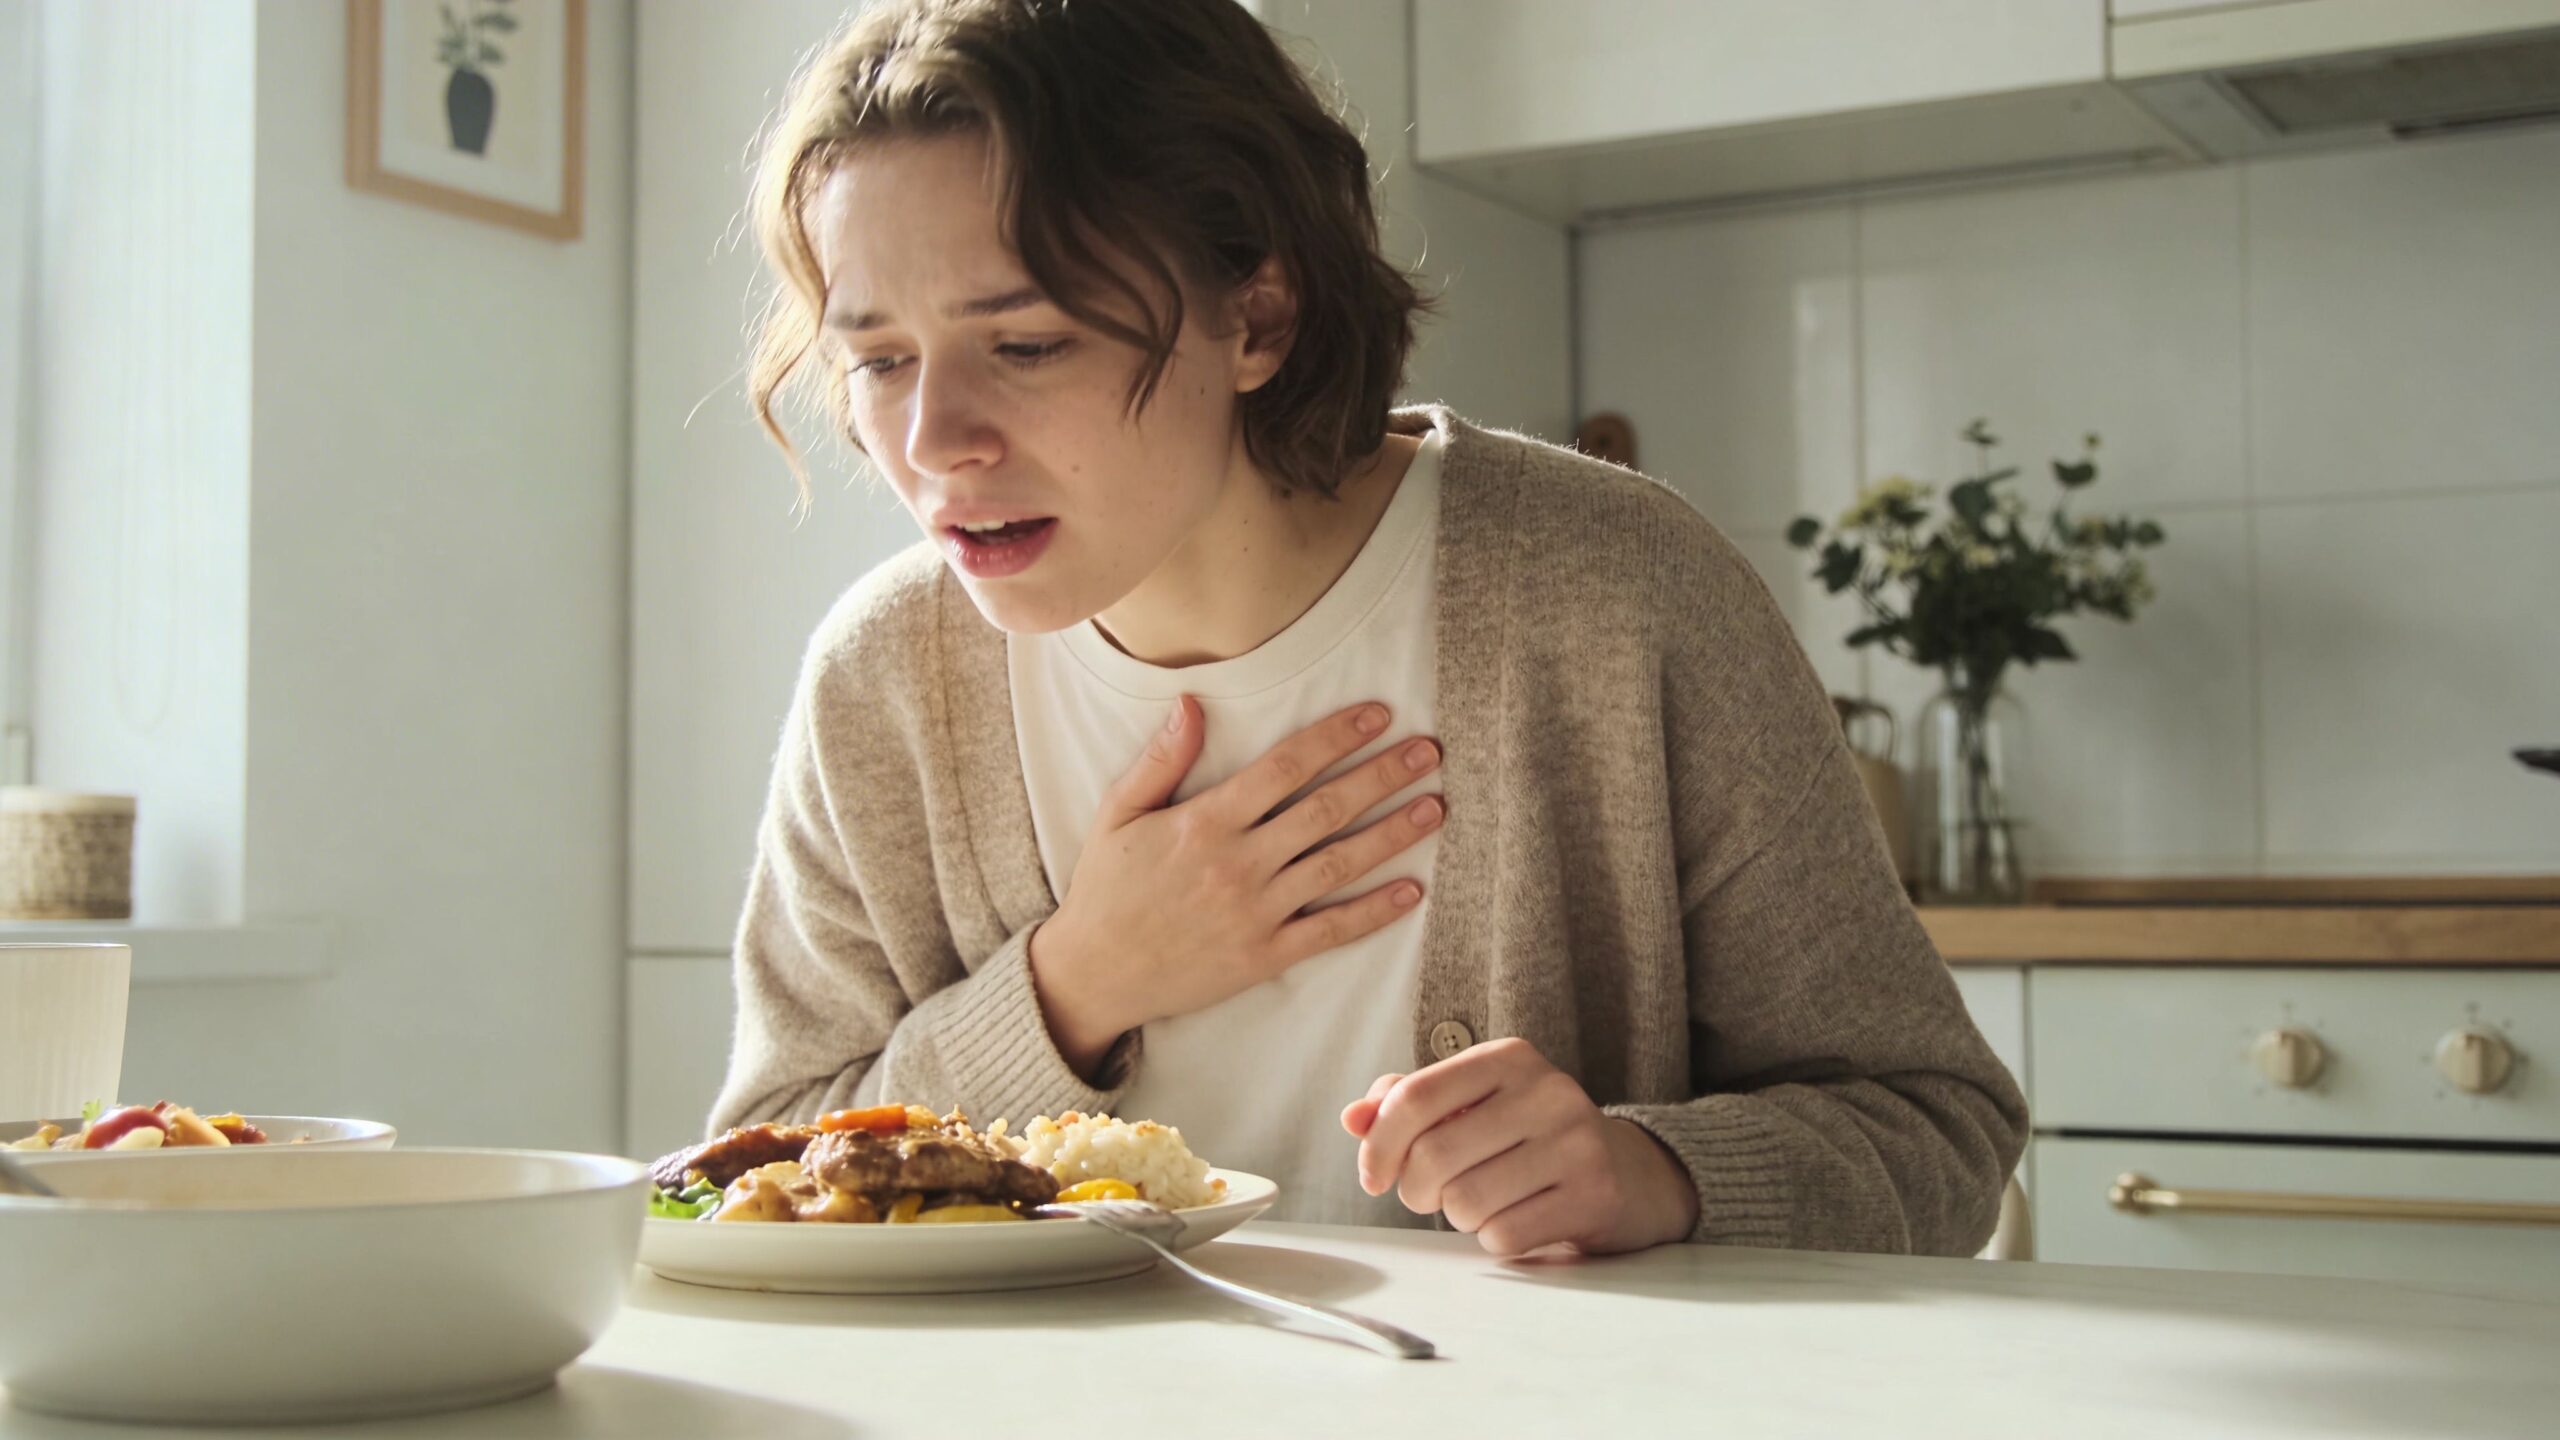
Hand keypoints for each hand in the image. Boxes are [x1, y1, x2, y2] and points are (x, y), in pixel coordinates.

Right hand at [1029, 696, 1443, 1074]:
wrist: (1094, 974)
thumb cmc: (1106, 889)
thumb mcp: (1117, 813)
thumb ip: (1160, 759)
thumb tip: (1191, 702)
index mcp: (1205, 822)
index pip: (1284, 767)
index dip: (1335, 737)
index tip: (1378, 715)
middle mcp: (1238, 864)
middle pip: (1325, 810)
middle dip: (1381, 776)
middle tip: (1428, 751)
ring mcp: (1255, 912)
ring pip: (1337, 865)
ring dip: (1392, 835)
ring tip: (1435, 807)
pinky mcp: (1264, 956)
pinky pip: (1330, 931)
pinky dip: (1373, 912)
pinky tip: (1412, 890)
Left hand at [1341, 1038, 1699, 1257]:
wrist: (1630, 1172)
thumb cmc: (1530, 1137)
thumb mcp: (1474, 1104)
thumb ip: (1408, 1105)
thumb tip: (1353, 1118)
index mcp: (1509, 1058)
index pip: (1415, 1097)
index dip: (1378, 1145)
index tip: (1372, 1176)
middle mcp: (1548, 1092)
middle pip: (1433, 1156)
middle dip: (1416, 1190)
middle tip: (1429, 1196)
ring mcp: (1577, 1144)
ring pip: (1465, 1202)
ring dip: (1457, 1217)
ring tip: (1481, 1204)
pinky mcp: (1594, 1196)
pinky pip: (1503, 1236)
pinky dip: (1494, 1240)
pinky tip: (1516, 1220)